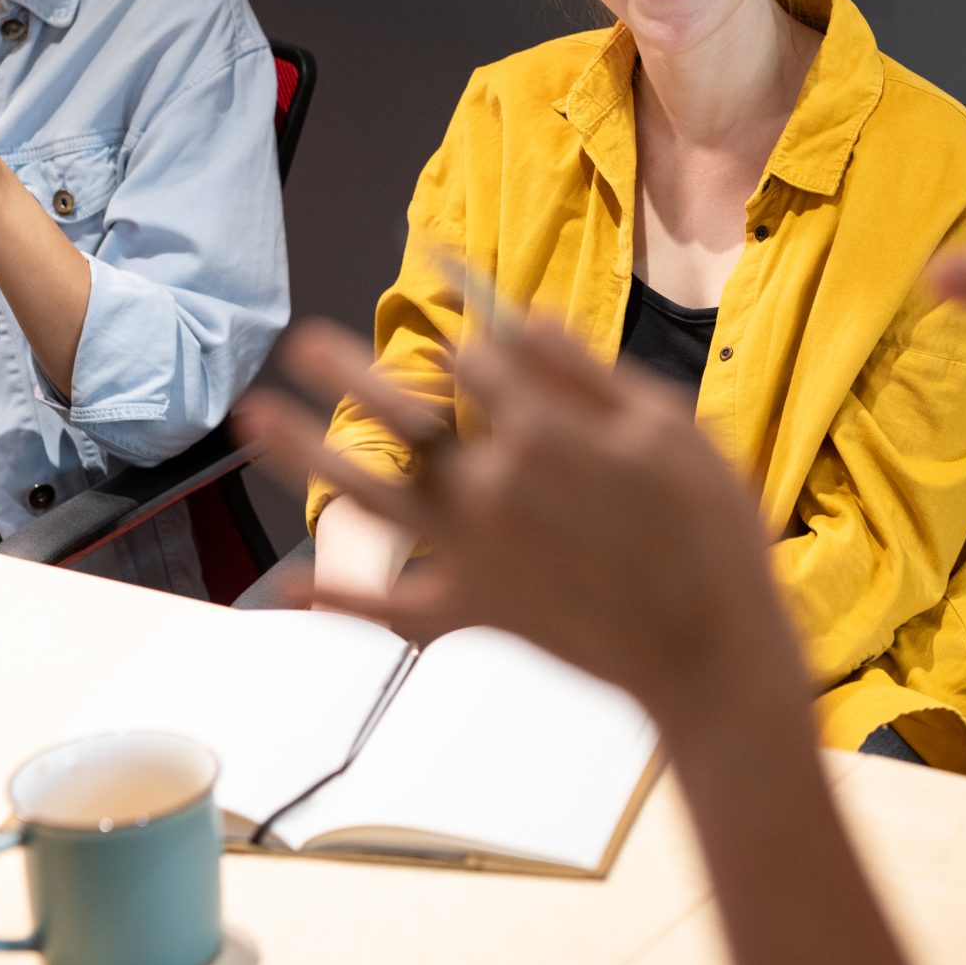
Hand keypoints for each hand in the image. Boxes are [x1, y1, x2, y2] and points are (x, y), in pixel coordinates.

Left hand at [244, 318, 795, 722]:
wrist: (710, 652)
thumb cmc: (709, 530)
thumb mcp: (669, 427)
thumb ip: (586, 374)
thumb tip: (521, 318)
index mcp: (542, 430)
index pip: (479, 360)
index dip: (462, 327)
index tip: (450, 312)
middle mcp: (490, 484)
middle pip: (403, 414)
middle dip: (349, 372)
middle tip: (301, 341)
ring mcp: (472, 552)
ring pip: (369, 495)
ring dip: (304, 455)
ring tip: (255, 418)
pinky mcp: (472, 612)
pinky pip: (393, 608)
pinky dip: (342, 601)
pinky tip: (292, 588)